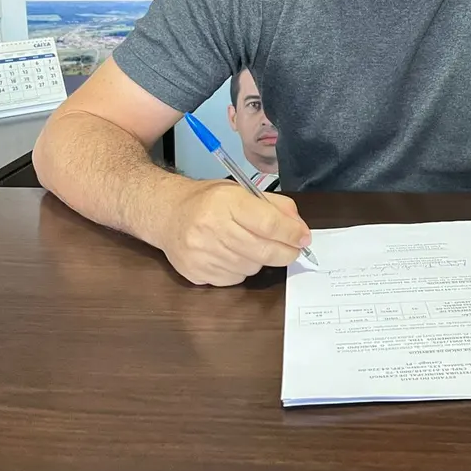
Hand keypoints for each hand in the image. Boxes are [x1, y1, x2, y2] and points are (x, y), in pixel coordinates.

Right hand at [161, 180, 311, 285]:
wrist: (167, 214)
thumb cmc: (208, 201)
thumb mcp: (241, 191)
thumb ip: (275, 207)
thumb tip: (300, 229)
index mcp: (226, 201)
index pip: (269, 223)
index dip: (291, 233)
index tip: (304, 238)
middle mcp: (211, 227)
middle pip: (263, 250)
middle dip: (285, 252)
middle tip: (293, 250)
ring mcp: (201, 253)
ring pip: (251, 268)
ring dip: (260, 260)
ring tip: (251, 246)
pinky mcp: (196, 272)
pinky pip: (234, 279)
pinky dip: (241, 270)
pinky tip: (232, 255)